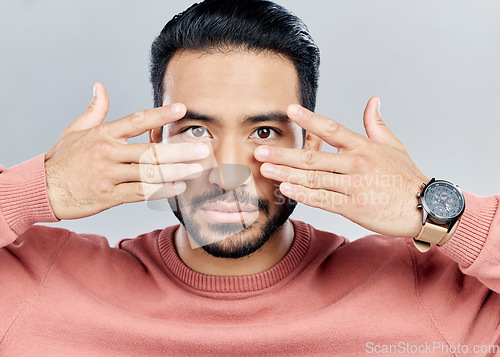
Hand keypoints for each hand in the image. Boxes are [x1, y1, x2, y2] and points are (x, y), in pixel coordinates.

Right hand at [45, 83, 207, 219]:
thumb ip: (94, 110)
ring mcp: (109, 176)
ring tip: (196, 169)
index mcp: (103, 135)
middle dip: (179, 149)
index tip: (182, 108)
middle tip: (202, 149)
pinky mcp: (108, 196)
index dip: (160, 115)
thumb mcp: (75, 130)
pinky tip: (178, 188)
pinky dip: (160, 191)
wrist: (42, 189)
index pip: (136, 120)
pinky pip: (140, 193)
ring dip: (175, 171)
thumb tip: (100, 87)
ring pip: (148, 173)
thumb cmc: (62, 159)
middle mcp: (108, 154)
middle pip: (150, 151)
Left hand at [254, 97, 427, 237]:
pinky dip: (304, 195)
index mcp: (364, 147)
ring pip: (314, 179)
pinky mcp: (354, 206)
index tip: (290, 110)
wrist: (424, 207)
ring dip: (286, 174)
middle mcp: (356, 164)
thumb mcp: (394, 145)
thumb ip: (377, 123)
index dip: (310, 119)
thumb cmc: (407, 176)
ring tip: (265, 169)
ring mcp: (354, 185)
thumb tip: (373, 100)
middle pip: (314, 157)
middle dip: (284, 154)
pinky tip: (286, 189)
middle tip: (259, 150)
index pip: (332, 129)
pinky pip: (323, 199)